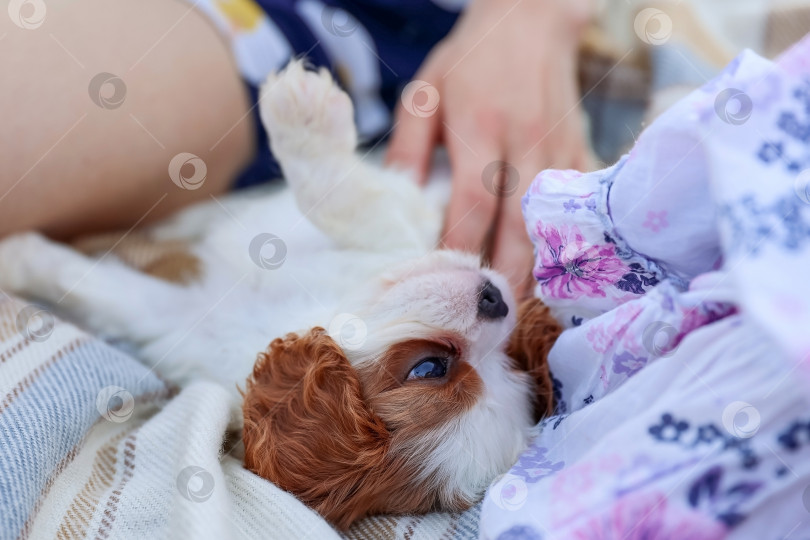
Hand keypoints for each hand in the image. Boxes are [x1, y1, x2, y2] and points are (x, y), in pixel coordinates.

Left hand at [387, 0, 592, 297]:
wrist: (533, 18)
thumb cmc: (471, 58)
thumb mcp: (425, 90)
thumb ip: (407, 144)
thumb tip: (398, 199)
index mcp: (480, 125)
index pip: (474, 201)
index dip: (461, 246)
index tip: (446, 281)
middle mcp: (525, 141)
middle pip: (521, 223)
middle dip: (506, 275)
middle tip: (489, 315)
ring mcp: (559, 149)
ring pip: (552, 224)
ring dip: (537, 270)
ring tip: (517, 307)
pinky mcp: (581, 152)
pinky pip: (575, 208)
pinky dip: (564, 243)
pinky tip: (550, 272)